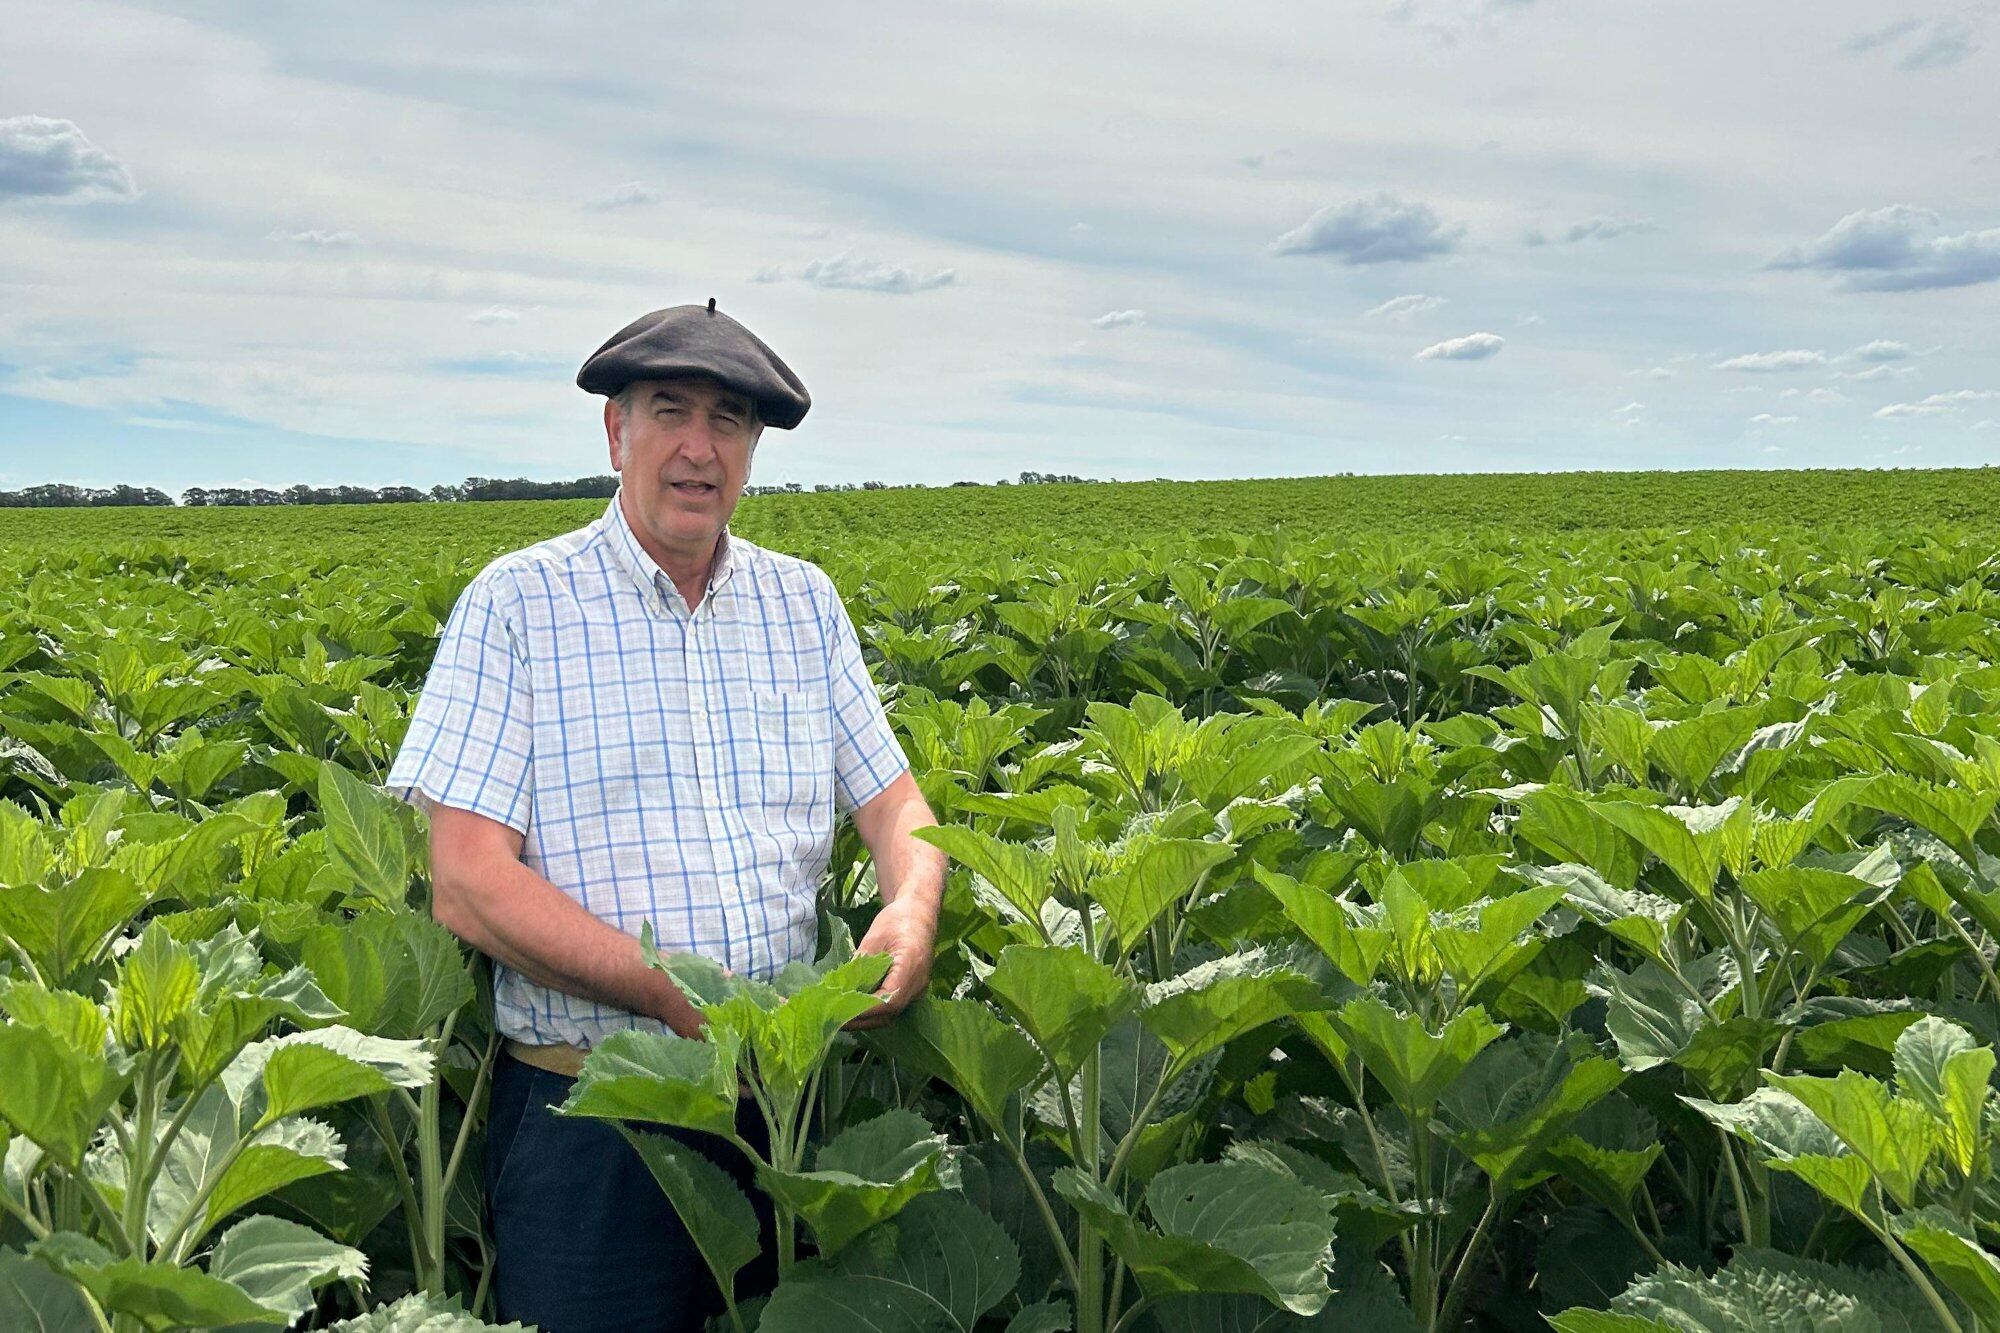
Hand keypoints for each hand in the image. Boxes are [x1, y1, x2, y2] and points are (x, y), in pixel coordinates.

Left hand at [844, 896, 936, 1029]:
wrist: (920, 913)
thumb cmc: (897, 920)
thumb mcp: (874, 937)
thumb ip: (861, 964)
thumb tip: (842, 988)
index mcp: (911, 967)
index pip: (889, 1000)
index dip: (865, 1010)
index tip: (841, 1012)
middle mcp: (917, 984)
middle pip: (889, 1013)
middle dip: (861, 1020)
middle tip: (833, 1020)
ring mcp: (917, 989)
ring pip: (891, 1013)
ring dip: (866, 1019)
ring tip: (840, 1018)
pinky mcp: (912, 990)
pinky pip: (893, 1006)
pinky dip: (874, 1011)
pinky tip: (855, 1009)